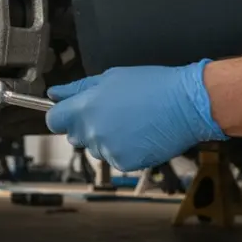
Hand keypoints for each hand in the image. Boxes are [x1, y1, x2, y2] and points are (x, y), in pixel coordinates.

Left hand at [45, 60, 227, 171]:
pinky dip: (123, 150)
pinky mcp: (124, 163)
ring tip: (130, 122)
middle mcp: (93, 132)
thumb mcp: (111, 78)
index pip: (54, 120)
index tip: (70, 113)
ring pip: (95, 148)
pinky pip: (114, 159)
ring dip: (105, 139)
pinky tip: (139, 135)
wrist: (187, 104)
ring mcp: (108, 150)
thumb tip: (55, 94)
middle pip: (74, 136)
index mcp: (85, 108)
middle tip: (111, 113)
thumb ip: (78, 88)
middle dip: (86, 126)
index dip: (62, 116)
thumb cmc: (153, 86)